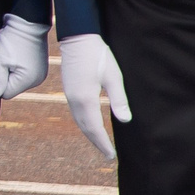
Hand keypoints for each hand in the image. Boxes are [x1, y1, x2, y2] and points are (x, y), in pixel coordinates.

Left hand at [0, 14, 50, 101]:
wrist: (28, 22)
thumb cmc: (12, 40)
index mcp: (28, 80)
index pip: (6, 93)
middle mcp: (37, 80)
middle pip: (12, 87)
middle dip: (5, 76)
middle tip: (4, 59)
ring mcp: (40, 74)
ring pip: (17, 80)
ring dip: (11, 71)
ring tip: (11, 55)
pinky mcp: (40, 67)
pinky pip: (24, 73)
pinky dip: (18, 67)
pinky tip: (17, 55)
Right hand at [59, 33, 131, 160]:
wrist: (77, 38)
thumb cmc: (98, 56)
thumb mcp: (113, 76)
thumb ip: (118, 99)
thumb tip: (125, 120)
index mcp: (86, 99)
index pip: (94, 128)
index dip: (103, 143)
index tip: (111, 155)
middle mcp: (74, 100)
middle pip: (85, 128)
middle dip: (96, 142)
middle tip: (107, 155)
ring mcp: (69, 95)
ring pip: (79, 121)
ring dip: (89, 134)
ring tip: (100, 143)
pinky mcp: (69, 90)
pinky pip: (76, 113)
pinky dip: (84, 123)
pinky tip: (90, 124)